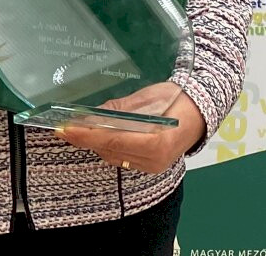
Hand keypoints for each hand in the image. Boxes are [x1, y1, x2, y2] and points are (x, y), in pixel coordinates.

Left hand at [55, 82, 202, 174]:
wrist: (200, 112)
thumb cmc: (176, 99)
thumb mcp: (146, 98)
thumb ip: (117, 109)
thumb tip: (89, 115)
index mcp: (155, 141)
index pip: (112, 140)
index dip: (86, 135)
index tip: (65, 129)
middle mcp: (154, 160)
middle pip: (109, 150)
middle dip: (86, 138)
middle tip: (66, 125)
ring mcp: (153, 166)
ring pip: (113, 156)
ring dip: (96, 142)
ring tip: (78, 128)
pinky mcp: (150, 166)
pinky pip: (122, 158)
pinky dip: (108, 146)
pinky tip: (99, 134)